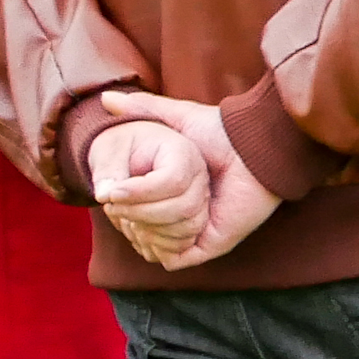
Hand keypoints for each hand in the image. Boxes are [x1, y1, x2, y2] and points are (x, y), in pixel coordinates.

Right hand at [89, 89, 280, 268]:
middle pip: (146, 233)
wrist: (252, 147)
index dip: (120, 206)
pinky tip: (147, 229)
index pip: (140, 211)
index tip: (106, 195)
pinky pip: (176, 258)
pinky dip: (159, 249)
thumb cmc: (218, 131)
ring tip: (130, 218)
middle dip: (127, 223)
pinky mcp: (211, 243)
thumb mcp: (175, 118)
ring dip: (140, 236)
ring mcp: (200, 230)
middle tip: (116, 210)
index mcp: (179, 191)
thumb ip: (143, 108)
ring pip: (158, 248)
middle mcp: (189, 213)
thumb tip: (105, 100)